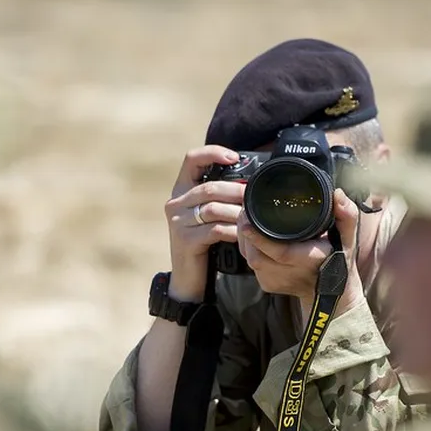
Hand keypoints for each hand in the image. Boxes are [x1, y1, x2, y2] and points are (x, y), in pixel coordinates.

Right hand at [163, 146, 245, 299]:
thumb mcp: (207, 216)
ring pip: (213, 208)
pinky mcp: (185, 240)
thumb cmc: (203, 243)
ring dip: (238, 211)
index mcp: (180, 191)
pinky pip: (215, 229)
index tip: (235, 157)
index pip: (191, 159)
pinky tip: (244, 233)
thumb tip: (248, 182)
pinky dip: (233, 230)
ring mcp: (177, 222)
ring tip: (254, 215)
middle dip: (237, 189)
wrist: (188, 278)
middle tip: (255, 195)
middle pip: (209, 186)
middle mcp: (174, 203)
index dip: (213, 153)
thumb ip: (218, 198)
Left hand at [237, 188, 363, 314]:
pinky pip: (250, 263)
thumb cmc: (338, 262)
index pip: (280, 253)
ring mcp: (276, 281)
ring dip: (245, 238)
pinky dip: (249, 247)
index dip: (260, 238)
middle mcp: (290, 274)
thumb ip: (347, 216)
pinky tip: (252, 234)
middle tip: (245, 210)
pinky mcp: (267, 284)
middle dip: (246, 232)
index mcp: (308, 260)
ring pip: (250, 258)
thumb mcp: (348, 239)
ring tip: (246, 217)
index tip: (247, 223)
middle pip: (256, 255)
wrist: (331, 294)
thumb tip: (337, 194)